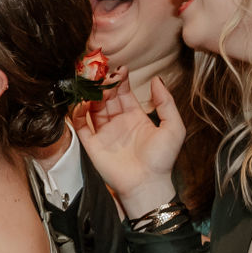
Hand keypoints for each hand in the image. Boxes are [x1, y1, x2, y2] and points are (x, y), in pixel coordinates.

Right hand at [76, 77, 184, 215]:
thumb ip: (166, 102)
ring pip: (92, 107)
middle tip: (101, 73)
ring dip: (91, 95)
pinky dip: (78, 113)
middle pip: (105, 96)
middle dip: (103, 83)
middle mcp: (118, 122)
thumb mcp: (173, 126)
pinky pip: (81, 125)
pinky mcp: (92, 144)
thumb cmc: (162, 159)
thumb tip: (157, 80)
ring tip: (93, 86)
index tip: (119, 69)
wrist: (147, 183)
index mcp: (135, 116)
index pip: (123, 92)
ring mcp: (104, 132)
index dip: (120, 79)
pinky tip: (83, 103)